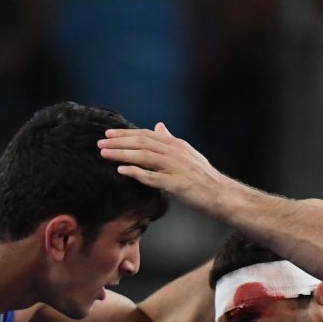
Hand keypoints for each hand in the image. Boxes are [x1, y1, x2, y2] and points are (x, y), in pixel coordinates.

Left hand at [98, 123, 232, 211]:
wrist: (222, 195)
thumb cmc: (204, 178)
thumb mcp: (188, 154)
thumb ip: (171, 140)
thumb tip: (158, 126)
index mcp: (176, 145)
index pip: (146, 135)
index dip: (126, 134)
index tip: (109, 134)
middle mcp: (175, 152)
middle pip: (142, 143)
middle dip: (119, 141)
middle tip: (100, 142)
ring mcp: (175, 167)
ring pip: (144, 156)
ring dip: (122, 154)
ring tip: (105, 154)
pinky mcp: (176, 184)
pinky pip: (152, 177)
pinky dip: (136, 172)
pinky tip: (122, 170)